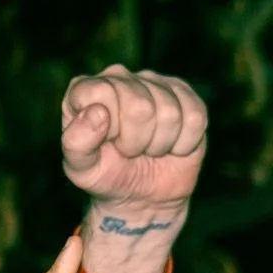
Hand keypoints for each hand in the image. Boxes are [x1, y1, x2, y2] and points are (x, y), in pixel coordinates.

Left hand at [62, 66, 206, 210]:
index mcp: (85, 89)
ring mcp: (154, 83)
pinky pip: (195, 118)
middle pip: (140, 106)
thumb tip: (96, 112)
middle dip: (136, 141)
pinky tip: (170, 145)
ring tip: (147, 148)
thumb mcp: (81, 168)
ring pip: (170, 113)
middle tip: (128, 150)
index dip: (109, 128)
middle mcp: (119, 77)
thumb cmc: (105, 176)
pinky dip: (183, 143)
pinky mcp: (186, 96)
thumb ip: (77, 142)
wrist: (141, 195)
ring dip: (159, 144)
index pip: (102, 93)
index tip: (107, 143)